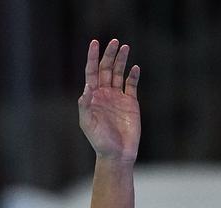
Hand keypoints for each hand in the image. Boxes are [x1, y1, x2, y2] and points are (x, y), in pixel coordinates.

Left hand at [78, 39, 140, 161]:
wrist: (117, 154)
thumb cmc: (99, 141)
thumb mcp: (88, 124)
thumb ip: (85, 107)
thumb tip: (86, 89)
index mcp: (92, 97)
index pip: (91, 73)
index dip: (92, 58)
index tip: (94, 43)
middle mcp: (104, 94)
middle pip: (106, 69)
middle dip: (109, 55)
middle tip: (114, 41)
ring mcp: (118, 97)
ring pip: (118, 73)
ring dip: (121, 60)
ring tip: (124, 47)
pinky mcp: (130, 103)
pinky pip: (131, 85)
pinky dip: (133, 76)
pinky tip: (135, 68)